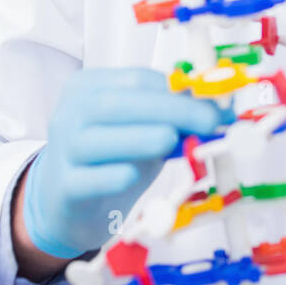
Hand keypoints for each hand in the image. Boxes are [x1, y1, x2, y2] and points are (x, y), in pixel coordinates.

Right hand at [22, 66, 226, 258]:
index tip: (215, 105)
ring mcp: (63, 150)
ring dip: (141, 137)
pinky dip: (114, 175)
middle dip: (170, 110)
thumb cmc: (111, 160)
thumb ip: (173, 118)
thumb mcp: (142, 131)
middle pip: (118, 103)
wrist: (67, 204)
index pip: (136, 80)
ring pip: (99, 138)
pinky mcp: (64, 187)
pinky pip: (89, 179)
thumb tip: (222, 110)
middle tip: (209, 122)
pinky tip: (134, 175)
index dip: (178, 90)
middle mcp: (71, 113)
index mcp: (90, 88)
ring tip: (172, 140)